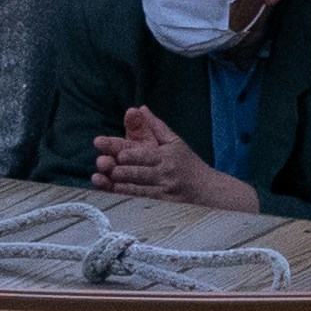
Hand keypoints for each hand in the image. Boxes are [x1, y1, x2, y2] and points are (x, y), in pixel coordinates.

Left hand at [95, 106, 258, 210]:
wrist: (207, 189)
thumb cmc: (188, 163)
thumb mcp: (175, 142)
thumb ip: (156, 126)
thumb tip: (140, 108)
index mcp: (166, 155)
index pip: (144, 154)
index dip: (127, 152)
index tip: (113, 149)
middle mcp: (164, 172)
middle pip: (139, 171)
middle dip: (121, 168)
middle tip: (104, 164)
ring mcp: (163, 189)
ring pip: (137, 187)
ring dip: (118, 183)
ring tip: (104, 178)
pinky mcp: (161, 202)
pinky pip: (141, 199)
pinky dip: (126, 195)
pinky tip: (114, 191)